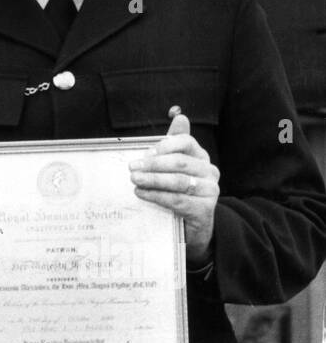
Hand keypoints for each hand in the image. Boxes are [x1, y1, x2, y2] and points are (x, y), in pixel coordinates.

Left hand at [129, 110, 219, 263]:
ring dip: (153, 180)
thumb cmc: (180, 192)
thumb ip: (174, 143)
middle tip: (132, 168)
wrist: (193, 227)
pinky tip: (142, 194)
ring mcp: (210, 191)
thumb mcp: (175, 167)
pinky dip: (157, 196)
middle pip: (180, 162)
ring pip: (179, 181)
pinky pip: (178, 200)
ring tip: (134, 180)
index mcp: (201, 157)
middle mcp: (210, 171)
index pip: (186, 142)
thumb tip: (179, 115)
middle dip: (153, 165)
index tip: (145, 153)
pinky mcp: (205, 209)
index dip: (165, 146)